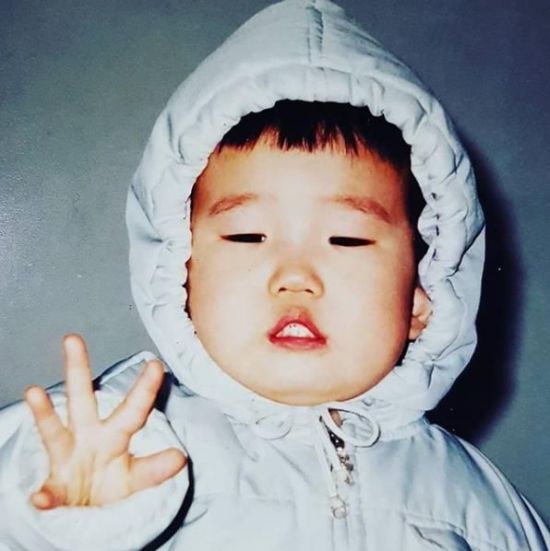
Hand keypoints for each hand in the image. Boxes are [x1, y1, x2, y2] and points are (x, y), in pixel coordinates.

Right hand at [24, 334, 186, 508]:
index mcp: (115, 433)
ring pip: (53, 430)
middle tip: (73, 340)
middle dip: (77, 368)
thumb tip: (180, 457)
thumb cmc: (111, 486)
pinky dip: (44, 496)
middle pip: (82, 398)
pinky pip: (48, 492)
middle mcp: (88, 436)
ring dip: (44, 412)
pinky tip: (40, 498)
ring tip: (34, 392)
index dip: (146, 388)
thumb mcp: (136, 479)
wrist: (84, 513)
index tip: (156, 365)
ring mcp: (67, 457)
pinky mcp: (53, 487)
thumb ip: (156, 468)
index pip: (134, 407)